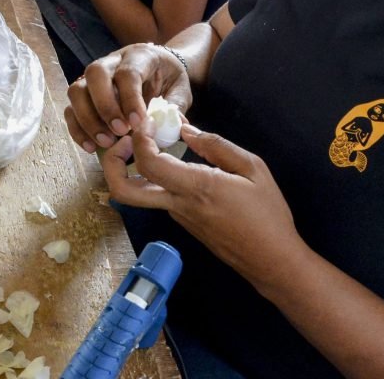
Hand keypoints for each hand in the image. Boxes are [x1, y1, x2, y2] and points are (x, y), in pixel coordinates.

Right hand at [65, 44, 190, 151]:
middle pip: (95, 73)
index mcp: (140, 55)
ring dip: (88, 119)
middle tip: (120, 132)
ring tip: (106, 142)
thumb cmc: (170, 80)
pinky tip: (91, 147)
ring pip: (76, 90)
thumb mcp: (181, 90)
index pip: (128, 72)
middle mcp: (112, 60)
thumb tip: (171, 124)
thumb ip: (175, 106)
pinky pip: (71, 108)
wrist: (161, 70)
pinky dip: (77, 129)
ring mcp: (93, 76)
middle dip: (105, 106)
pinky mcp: (84, 93)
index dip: (130, 99)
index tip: (137, 123)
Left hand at [103, 125, 304, 288]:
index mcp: (196, 188)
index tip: (148, 121)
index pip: (148, 163)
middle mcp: (177, 204)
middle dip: (111, 163)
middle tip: (126, 139)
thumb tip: (185, 131)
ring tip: (150, 142)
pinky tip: (171, 158)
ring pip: (139, 192)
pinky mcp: (182, 221)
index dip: (139, 139)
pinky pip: (158, 196)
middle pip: (122, 190)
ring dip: (132, 166)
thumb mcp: (253, 169)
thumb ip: (217, 146)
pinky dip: (153, 175)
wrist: (271, 260)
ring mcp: (176, 216)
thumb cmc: (267, 214)